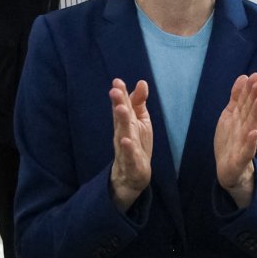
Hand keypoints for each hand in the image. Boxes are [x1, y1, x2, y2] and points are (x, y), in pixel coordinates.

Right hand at [108, 78, 151, 209]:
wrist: (132, 176)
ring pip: (123, 134)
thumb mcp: (140, 121)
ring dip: (122, 122)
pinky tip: (126, 141)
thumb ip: (138, 102)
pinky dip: (127, 149)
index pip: (122, 107)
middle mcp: (123, 134)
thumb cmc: (136, 144)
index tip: (117, 81)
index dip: (120, 95)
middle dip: (118, 104)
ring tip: (122, 109)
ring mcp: (125, 149)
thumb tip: (141, 82)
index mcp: (125, 123)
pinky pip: (129, 156)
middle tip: (115, 91)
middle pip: (120, 118)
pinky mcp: (131, 164)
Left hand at [213, 73, 256, 208]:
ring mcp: (245, 142)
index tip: (255, 75)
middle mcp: (246, 127)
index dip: (249, 89)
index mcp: (242, 118)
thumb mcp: (230, 116)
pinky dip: (251, 142)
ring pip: (252, 125)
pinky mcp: (243, 157)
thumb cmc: (231, 140)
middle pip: (251, 110)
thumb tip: (244, 77)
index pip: (246, 101)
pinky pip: (248, 149)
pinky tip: (254, 133)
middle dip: (256, 97)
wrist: (228, 169)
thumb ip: (237, 98)